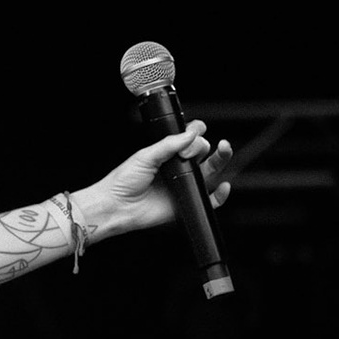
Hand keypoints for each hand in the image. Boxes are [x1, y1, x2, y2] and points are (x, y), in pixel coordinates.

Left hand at [75, 120, 233, 240]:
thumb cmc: (123, 181)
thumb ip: (168, 144)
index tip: (193, 132)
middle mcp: (179, 168)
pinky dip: (221, 194)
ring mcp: (184, 184)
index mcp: (168, 154)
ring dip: (222, 159)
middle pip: (205, 152)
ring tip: (223, 150)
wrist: (115, 206)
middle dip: (206, 145)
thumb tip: (190, 134)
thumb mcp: (145, 156)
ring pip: (212, 171)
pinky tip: (222, 186)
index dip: (197, 132)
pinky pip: (210, 199)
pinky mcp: (186, 202)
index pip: (191, 138)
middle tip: (192, 151)